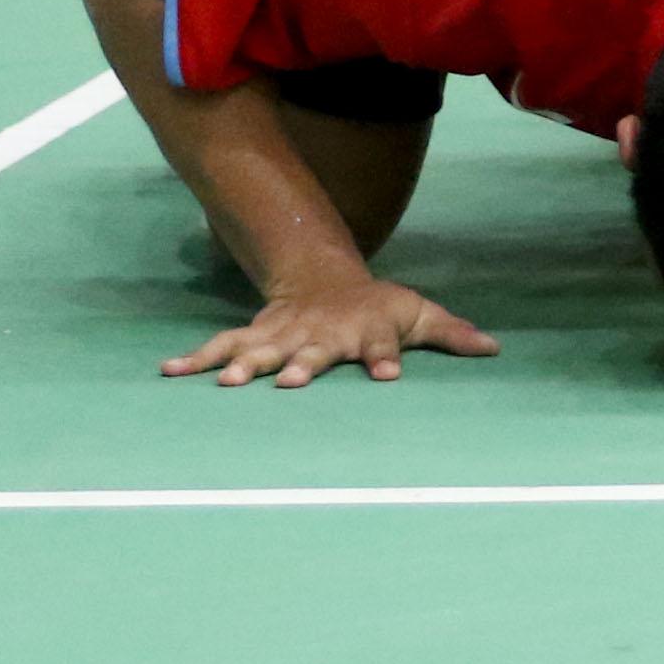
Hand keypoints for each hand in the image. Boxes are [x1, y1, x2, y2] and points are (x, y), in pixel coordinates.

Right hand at [164, 279, 496, 389]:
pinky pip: (220, 348)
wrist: (323, 279)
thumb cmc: (378, 307)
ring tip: (222, 384)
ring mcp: (283, 336)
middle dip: (300, 366)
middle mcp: (321, 335)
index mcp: (366, 331)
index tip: (389, 377)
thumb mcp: (420, 314)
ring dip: (242, 366)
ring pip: (260, 350)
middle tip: (287, 382)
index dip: (385, 360)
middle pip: (311, 352)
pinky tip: (168, 372)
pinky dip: (194, 360)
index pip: (381, 346)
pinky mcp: (254, 338)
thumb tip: (495, 348)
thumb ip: (453, 333)